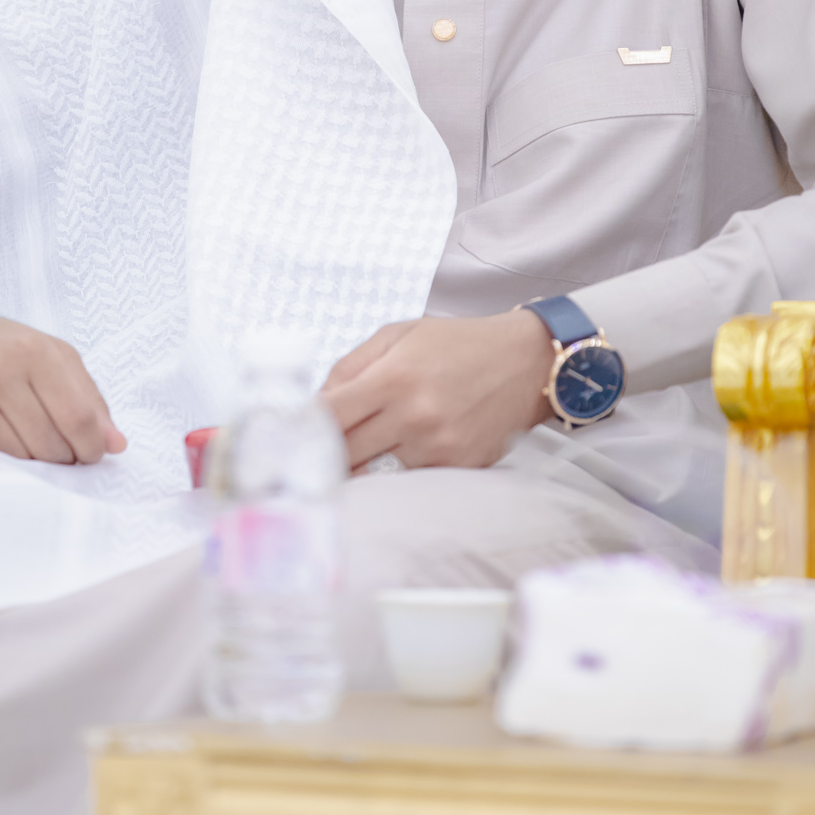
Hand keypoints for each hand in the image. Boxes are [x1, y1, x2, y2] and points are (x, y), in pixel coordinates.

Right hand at [0, 292, 125, 463]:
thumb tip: (116, 445)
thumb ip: (87, 397)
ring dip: (29, 463)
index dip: (91, 448)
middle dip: (61, 459)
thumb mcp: (49, 354)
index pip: (78, 418)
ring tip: (26, 444)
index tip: (91, 455)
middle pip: (49, 445)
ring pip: (15, 457)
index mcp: (35, 350)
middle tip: (58, 453)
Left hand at [322, 311, 552, 471]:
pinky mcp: (458, 467)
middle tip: (309, 452)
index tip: (288, 433)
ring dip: (359, 465)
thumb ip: (350, 366)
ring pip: (374, 473)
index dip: (301, 428)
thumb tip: (315, 403)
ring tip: (353, 454)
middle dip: (323, 453)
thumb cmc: (457, 344)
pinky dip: (394, 470)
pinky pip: (408, 479)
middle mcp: (414, 416)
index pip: (328, 416)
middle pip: (344, 454)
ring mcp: (438, 447)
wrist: (526, 362)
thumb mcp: (398, 335)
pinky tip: (396, 454)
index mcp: (393, 378)